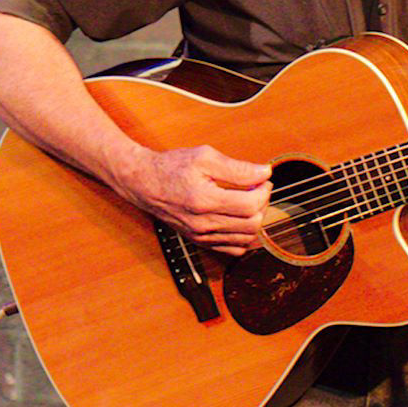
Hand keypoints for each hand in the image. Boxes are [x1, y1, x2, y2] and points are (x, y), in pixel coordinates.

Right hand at [116, 144, 271, 254]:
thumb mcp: (205, 157)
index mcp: (204, 201)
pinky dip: (244, 236)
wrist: (143, 183)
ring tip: (248, 201)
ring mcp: (201, 235)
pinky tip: (240, 218)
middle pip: (252, 224)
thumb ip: (238, 168)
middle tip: (257, 189)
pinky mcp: (200, 241)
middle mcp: (202, 223)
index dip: (264, 191)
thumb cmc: (171, 167)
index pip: (250, 205)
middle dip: (262, 204)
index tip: (262, 179)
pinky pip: (233, 249)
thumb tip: (265, 173)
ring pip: (246, 239)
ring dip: (255, 220)